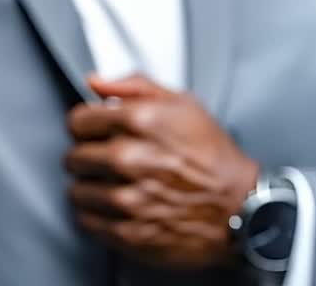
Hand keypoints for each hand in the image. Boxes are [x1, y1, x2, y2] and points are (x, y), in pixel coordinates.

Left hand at [64, 74, 259, 269]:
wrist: (242, 210)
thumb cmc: (215, 158)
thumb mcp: (184, 105)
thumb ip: (135, 86)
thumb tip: (95, 82)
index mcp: (141, 121)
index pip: (78, 120)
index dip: (85, 125)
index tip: (93, 132)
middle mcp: (130, 158)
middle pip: (74, 156)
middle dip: (87, 157)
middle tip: (106, 161)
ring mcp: (128, 198)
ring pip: (76, 190)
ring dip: (89, 188)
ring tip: (112, 186)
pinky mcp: (129, 232)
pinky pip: (87, 221)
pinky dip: (95, 215)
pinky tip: (114, 208)